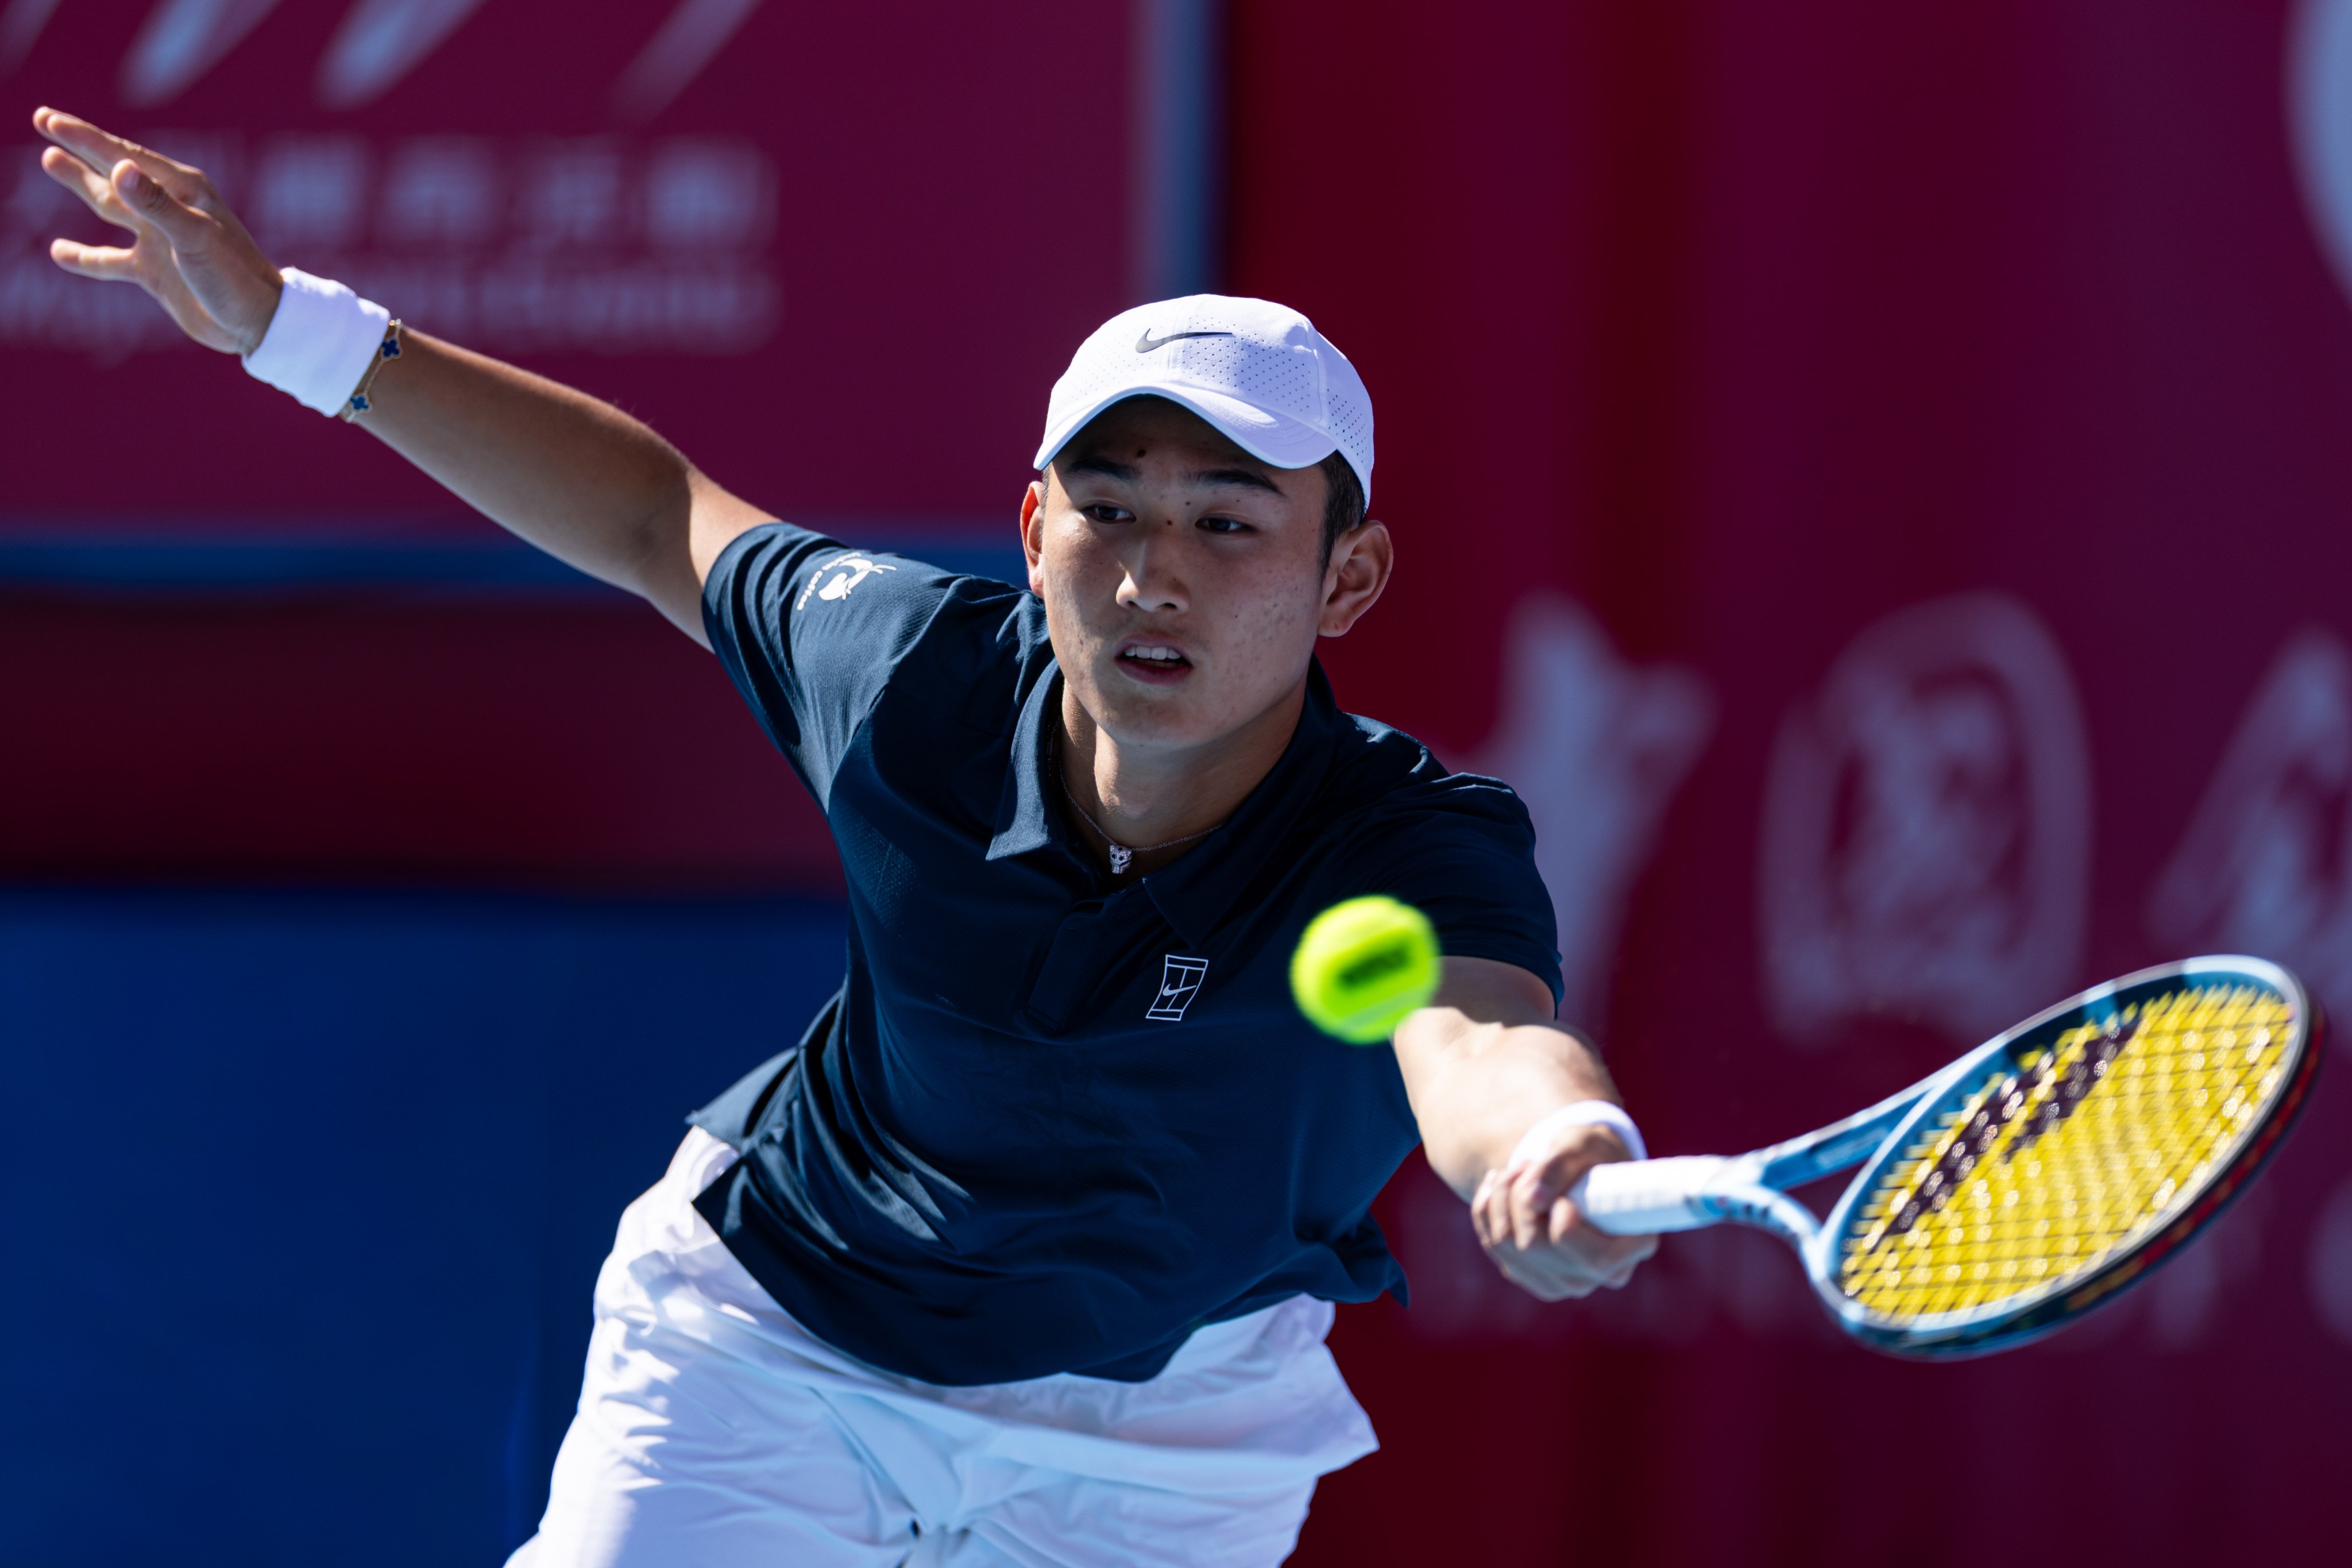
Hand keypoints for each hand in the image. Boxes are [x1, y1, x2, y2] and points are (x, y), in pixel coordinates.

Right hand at [32, 107, 282, 354]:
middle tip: (43, 121)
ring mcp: (159, 241)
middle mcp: (168, 210)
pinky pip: (110, 260)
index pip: (123, 156)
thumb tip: (119, 169)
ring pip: (109, 207)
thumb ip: (156, 204)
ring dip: (80, 184)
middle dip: (78, 148)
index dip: (84, 137)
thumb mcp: (195, 236)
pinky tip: (59, 251)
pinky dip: (85, 257)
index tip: (48, 120)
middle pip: (112, 172)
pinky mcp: (155, 272)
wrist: (257, 324)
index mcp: (182, 191)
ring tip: (49, 161)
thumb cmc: (235, 276)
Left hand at [1470, 1122, 1657, 1300]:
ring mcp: (1563, 1282)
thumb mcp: (1583, 1144)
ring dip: (1501, 1197)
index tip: (1563, 1192)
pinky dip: (1488, 1208)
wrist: (1577, 1166)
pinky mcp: (1530, 1276)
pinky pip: (1492, 1243)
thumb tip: (1532, 1198)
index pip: (1594, 1258)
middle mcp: (1600, 1275)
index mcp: (1633, 1246)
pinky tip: (1498, 1184)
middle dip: (1520, 1195)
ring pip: (1507, 1244)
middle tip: (1528, 1163)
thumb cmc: (1591, 1154)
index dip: (1565, 1219)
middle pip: (1535, 1247)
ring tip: (1518, 1169)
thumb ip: (1561, 1165)